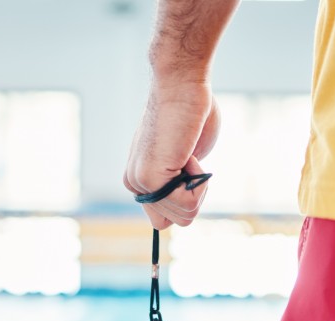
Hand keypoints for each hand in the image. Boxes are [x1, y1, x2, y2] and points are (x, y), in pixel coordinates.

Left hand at [124, 81, 219, 228]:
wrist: (181, 85)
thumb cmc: (191, 113)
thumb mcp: (188, 159)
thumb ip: (182, 183)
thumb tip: (187, 201)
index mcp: (141, 180)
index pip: (164, 221)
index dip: (188, 200)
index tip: (189, 166)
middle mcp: (135, 184)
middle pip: (179, 221)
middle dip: (197, 193)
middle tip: (190, 157)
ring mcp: (140, 183)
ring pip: (186, 215)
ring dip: (199, 185)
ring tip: (188, 152)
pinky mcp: (150, 179)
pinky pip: (189, 203)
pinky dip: (200, 180)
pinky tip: (188, 153)